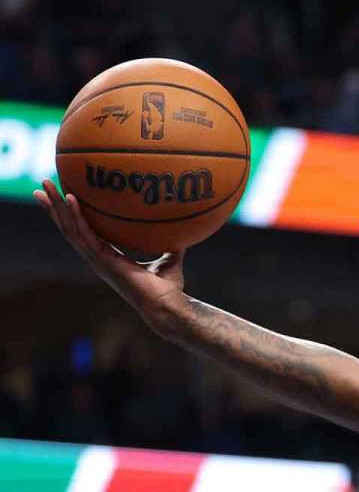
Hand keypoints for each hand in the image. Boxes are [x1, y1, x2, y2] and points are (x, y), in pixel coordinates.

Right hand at [33, 178, 186, 329]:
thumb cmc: (167, 288)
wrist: (166, 305)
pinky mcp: (102, 260)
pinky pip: (85, 234)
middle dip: (54, 208)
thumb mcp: (169, 260)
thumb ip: (171, 246)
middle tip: (43, 187)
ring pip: (70, 229)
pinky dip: (76, 216)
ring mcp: (97, 260)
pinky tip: (70, 199)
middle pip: (69, 228)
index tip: (62, 196)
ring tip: (45, 187)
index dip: (71, 216)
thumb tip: (182, 231)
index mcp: (107, 256)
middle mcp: (97, 257)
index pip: (83, 232)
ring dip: (56, 207)